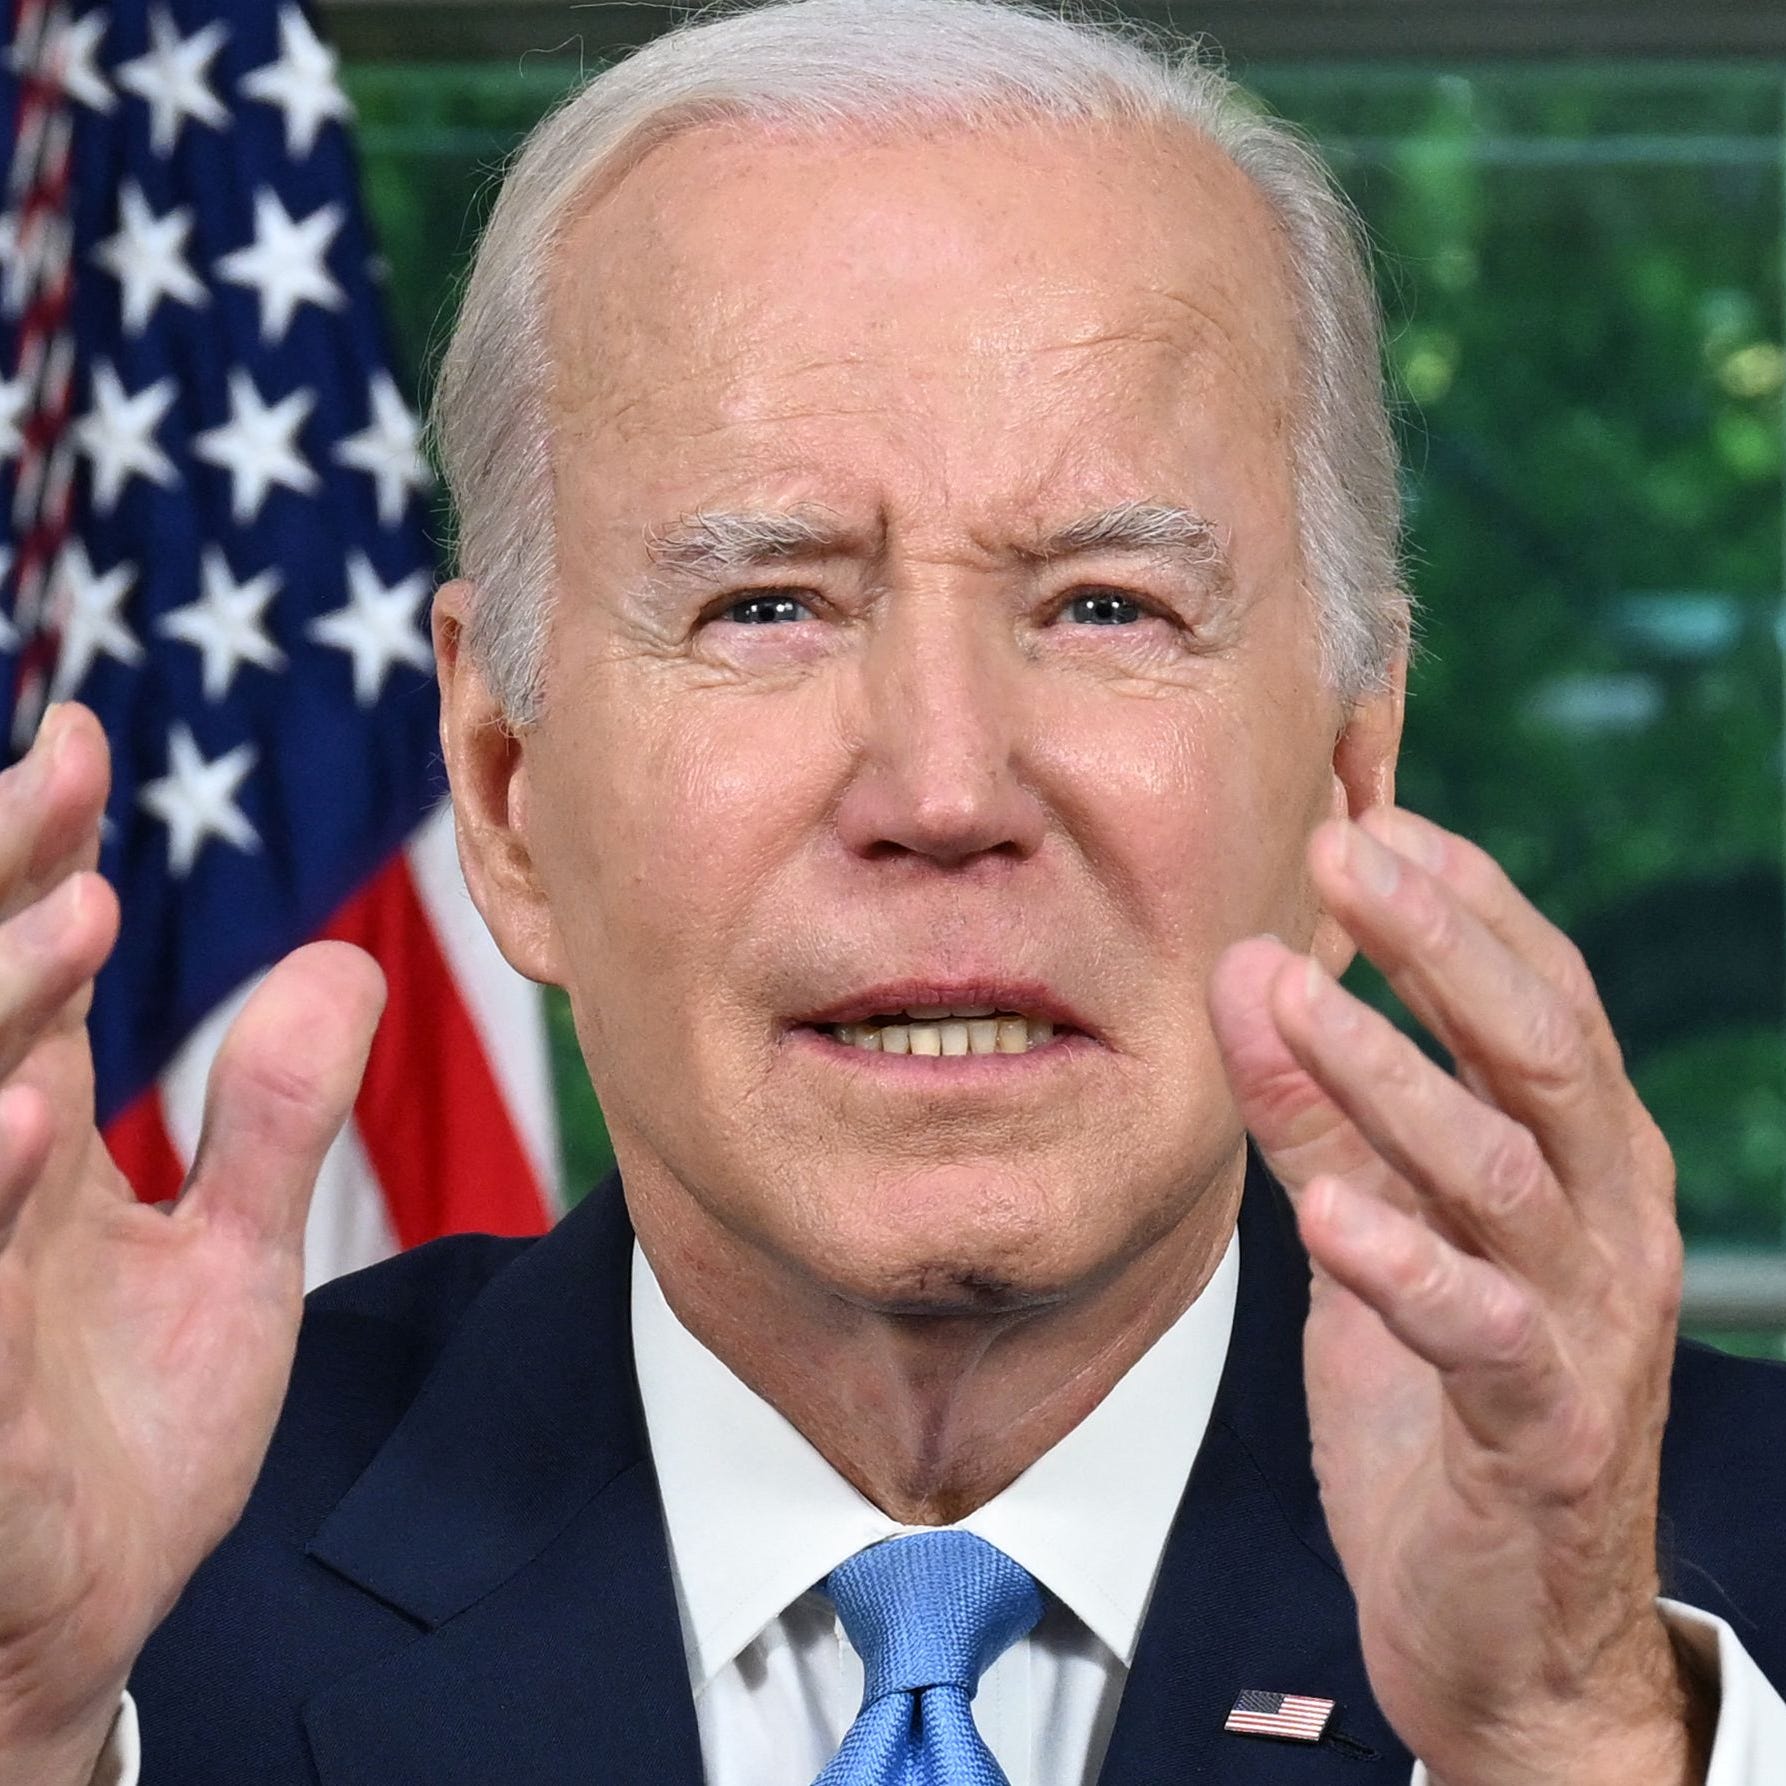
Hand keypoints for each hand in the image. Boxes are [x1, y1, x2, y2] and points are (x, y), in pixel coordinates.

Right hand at [0, 704, 382, 1783]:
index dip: (33, 861)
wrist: (77, 1622)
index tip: (80, 739)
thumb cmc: (124, 1435)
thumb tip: (343, 963)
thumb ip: (276, 1116)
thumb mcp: (231, 1261)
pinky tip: (25, 1127)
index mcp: (26, 1159)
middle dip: (2, 910)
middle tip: (64, 795)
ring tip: (75, 925)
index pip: (23, 983)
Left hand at [1208, 807, 1711, 1785]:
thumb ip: (1321, 1114)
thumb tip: (1250, 975)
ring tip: (1286, 993)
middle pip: (1537, 1044)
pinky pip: (1478, 1330)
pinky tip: (1330, 1213)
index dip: (1458, 898)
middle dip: (1439, 939)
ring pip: (1499, 1168)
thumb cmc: (1441, 1399)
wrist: (1506, 1621)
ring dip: (1387, 1073)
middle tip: (1341, 850)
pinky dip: (1403, 1265)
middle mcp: (1601, 1217)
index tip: (1369, 812)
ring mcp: (1582, 1320)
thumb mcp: (1374, 1227)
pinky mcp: (1537, 1424)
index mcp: (1575, 1156)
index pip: (1534, 991)